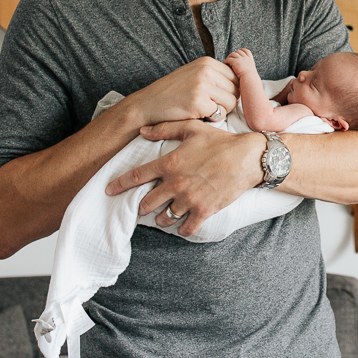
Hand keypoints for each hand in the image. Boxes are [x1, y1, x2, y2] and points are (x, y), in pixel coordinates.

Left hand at [106, 123, 264, 236]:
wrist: (248, 158)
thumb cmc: (221, 141)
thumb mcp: (192, 129)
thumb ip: (165, 129)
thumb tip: (143, 131)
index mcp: (170, 163)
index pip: (136, 176)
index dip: (119, 184)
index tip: (109, 190)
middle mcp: (175, 183)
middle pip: (147, 203)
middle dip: (142, 206)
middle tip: (143, 206)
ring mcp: (190, 199)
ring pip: (164, 218)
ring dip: (161, 218)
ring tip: (163, 216)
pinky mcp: (204, 211)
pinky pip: (186, 227)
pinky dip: (182, 229)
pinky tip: (182, 226)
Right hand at [122, 57, 237, 128]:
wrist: (147, 106)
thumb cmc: (172, 94)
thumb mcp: (194, 75)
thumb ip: (216, 76)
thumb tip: (243, 83)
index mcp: (207, 62)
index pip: (236, 77)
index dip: (230, 90)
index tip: (216, 96)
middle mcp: (206, 70)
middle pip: (236, 90)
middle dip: (227, 101)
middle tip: (210, 105)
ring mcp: (202, 85)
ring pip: (231, 102)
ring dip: (221, 110)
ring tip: (203, 109)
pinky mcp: (198, 101)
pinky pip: (220, 113)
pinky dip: (211, 118)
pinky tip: (197, 114)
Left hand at [224, 48, 256, 78]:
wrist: (249, 79)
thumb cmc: (250, 78)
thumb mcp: (251, 70)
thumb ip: (248, 67)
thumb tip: (244, 69)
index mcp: (250, 59)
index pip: (246, 51)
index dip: (241, 51)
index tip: (238, 53)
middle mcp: (245, 57)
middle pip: (238, 51)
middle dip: (234, 54)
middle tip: (230, 58)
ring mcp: (240, 59)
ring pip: (232, 54)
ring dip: (229, 57)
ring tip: (227, 61)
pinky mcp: (234, 62)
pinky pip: (228, 59)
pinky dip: (225, 61)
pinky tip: (224, 64)